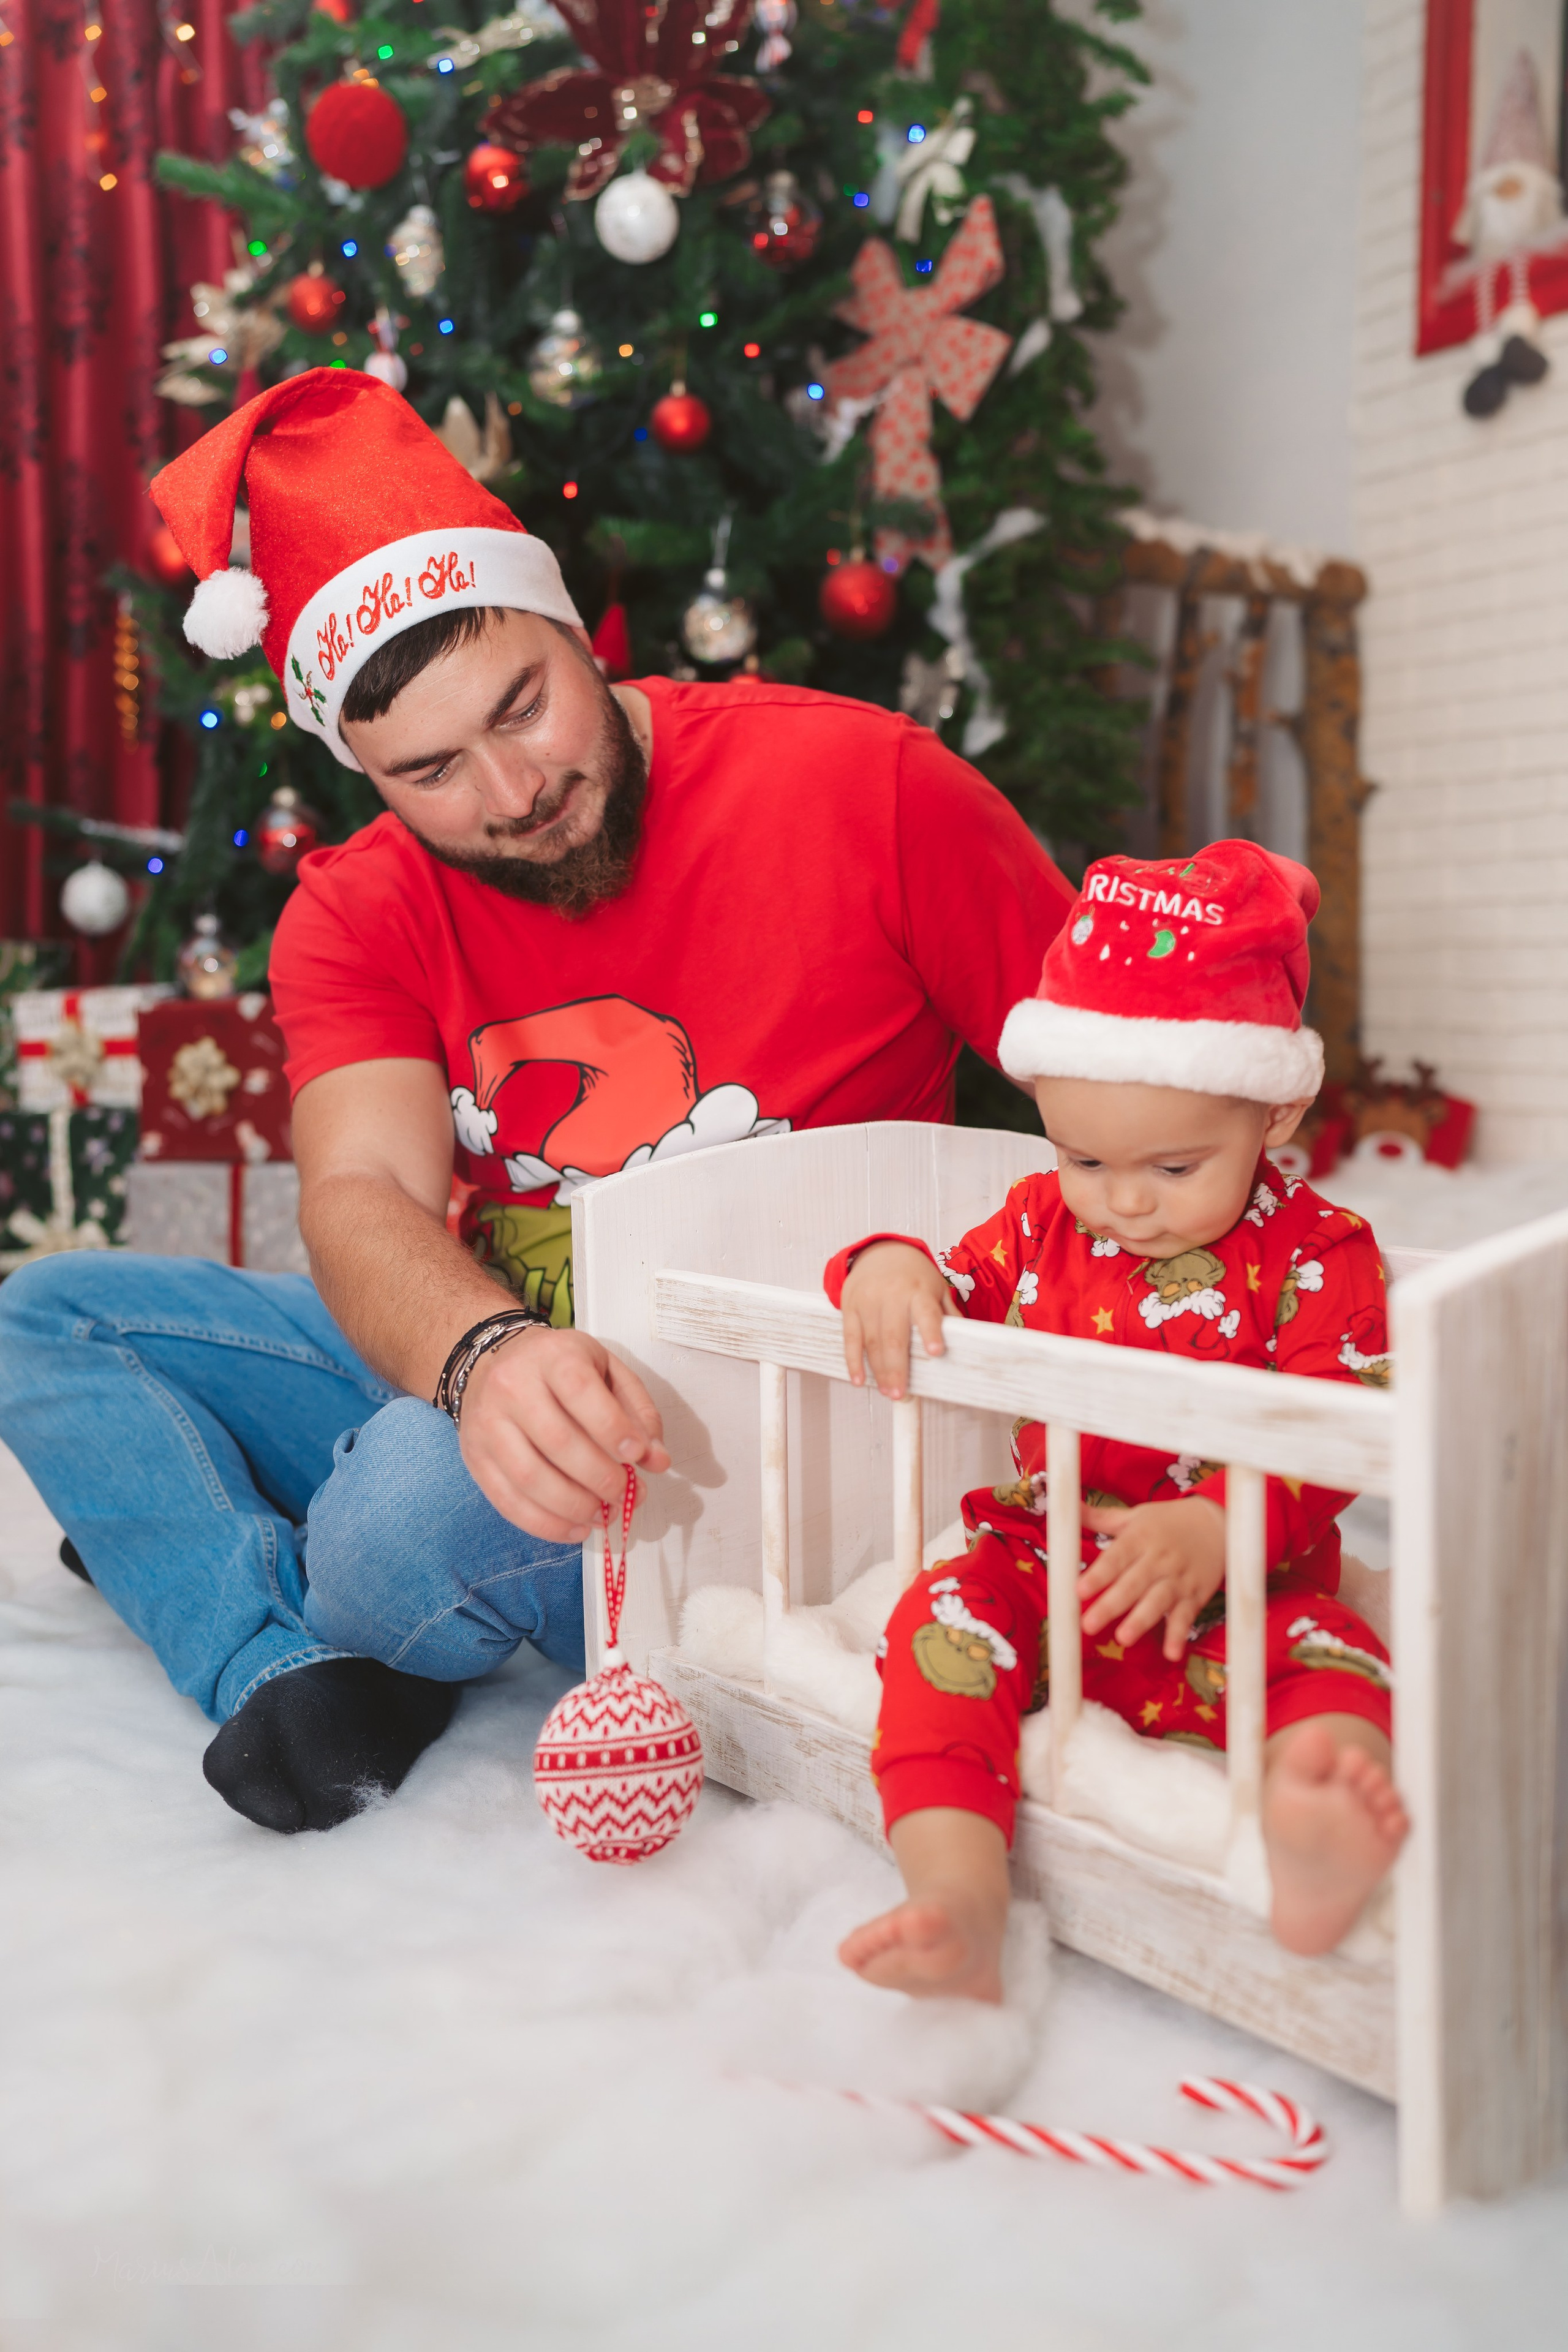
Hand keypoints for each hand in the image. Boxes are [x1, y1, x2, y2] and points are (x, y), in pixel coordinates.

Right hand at [457, 1326, 669, 1543]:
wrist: (491, 1363)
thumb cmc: (558, 1369)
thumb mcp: (606, 1370)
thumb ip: (637, 1411)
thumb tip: (657, 1460)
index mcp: (551, 1357)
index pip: (580, 1391)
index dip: (612, 1428)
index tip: (637, 1456)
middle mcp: (512, 1387)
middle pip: (557, 1442)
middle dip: (599, 1478)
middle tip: (624, 1493)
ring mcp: (487, 1424)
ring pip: (530, 1478)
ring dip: (574, 1507)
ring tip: (603, 1515)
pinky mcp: (474, 1458)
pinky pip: (508, 1501)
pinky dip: (546, 1524)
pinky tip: (575, 1528)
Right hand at [840, 1242, 953, 1398]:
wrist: (880, 1251)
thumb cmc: (913, 1276)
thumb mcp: (936, 1287)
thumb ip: (948, 1314)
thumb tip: (967, 1342)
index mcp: (918, 1291)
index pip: (927, 1314)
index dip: (931, 1332)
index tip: (935, 1352)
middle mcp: (892, 1296)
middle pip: (894, 1336)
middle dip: (897, 1368)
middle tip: (901, 1394)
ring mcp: (868, 1301)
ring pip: (872, 1341)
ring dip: (879, 1371)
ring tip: (888, 1392)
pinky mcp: (850, 1307)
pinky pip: (850, 1338)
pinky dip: (853, 1361)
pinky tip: (859, 1379)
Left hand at [1078, 1497, 1225, 1661]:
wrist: (1217, 1524)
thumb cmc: (1168, 1522)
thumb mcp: (1134, 1517)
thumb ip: (1100, 1518)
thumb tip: (1067, 1507)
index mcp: (1140, 1538)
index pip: (1116, 1558)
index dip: (1098, 1575)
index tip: (1079, 1590)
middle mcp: (1158, 1559)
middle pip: (1133, 1584)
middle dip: (1111, 1605)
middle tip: (1088, 1625)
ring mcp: (1178, 1579)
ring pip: (1158, 1601)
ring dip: (1141, 1620)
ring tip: (1123, 1638)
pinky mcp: (1195, 1596)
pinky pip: (1186, 1617)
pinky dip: (1179, 1635)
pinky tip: (1171, 1653)